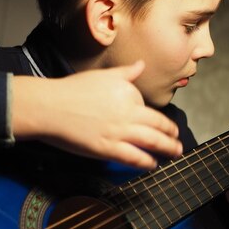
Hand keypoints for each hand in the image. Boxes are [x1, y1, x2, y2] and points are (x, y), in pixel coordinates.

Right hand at [12, 60, 180, 168]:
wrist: (50, 106)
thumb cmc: (73, 89)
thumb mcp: (103, 75)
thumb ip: (126, 73)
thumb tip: (141, 65)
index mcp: (127, 93)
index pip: (149, 108)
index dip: (158, 118)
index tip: (164, 124)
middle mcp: (127, 112)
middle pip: (158, 125)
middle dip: (171, 134)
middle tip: (178, 140)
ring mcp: (118, 131)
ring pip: (151, 141)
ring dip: (167, 148)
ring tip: (174, 152)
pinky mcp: (106, 148)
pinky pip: (133, 157)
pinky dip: (146, 162)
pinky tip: (152, 164)